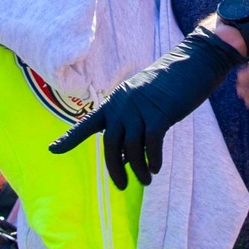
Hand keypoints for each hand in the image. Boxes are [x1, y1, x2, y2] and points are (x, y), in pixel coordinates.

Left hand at [50, 27, 242, 187]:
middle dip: (115, 169)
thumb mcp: (145, 99)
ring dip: (137, 169)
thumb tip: (128, 153)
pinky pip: (151, 144)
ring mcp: (140, 109)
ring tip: (146, 180)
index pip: (88, 123)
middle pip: (110, 144)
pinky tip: (157, 167)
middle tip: (122, 186)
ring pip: (131, 148)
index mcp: (116, 100)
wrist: (195, 62)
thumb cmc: (172, 82)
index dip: (70, 138)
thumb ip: (134, 121)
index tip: (52, 150)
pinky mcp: (160, 114)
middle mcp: (122, 105)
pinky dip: (153, 160)